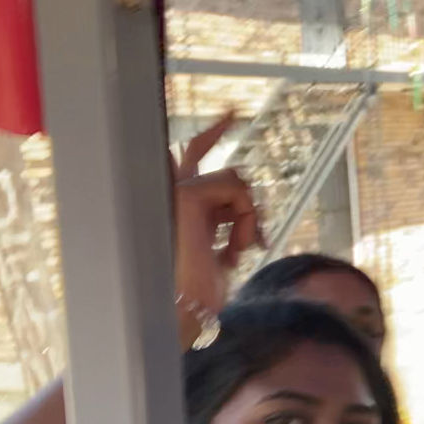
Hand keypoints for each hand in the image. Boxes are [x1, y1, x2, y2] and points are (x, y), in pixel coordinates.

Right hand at [170, 112, 261, 326]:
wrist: (190, 309)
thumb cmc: (205, 290)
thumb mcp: (226, 249)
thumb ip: (232, 221)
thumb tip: (251, 202)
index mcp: (182, 208)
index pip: (193, 160)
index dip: (211, 134)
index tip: (233, 114)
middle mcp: (172, 196)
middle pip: (199, 151)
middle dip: (227, 155)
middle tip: (244, 179)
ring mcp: (174, 193)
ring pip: (234, 179)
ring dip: (249, 215)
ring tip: (241, 248)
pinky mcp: (185, 196)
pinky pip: (237, 190)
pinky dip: (247, 218)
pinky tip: (236, 247)